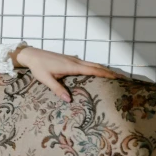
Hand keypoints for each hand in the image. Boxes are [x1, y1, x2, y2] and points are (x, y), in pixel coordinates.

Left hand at [11, 46, 125, 102]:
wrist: (32, 55)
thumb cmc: (38, 67)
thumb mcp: (46, 80)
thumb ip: (57, 89)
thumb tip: (69, 100)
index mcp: (72, 66)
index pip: (94, 70)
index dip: (107, 74)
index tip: (119, 78)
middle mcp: (76, 61)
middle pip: (97, 66)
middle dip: (110, 71)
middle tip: (123, 78)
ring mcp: (73, 59)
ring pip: (93, 64)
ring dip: (104, 69)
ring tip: (115, 76)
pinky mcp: (70, 60)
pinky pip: (87, 64)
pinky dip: (96, 67)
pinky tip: (98, 72)